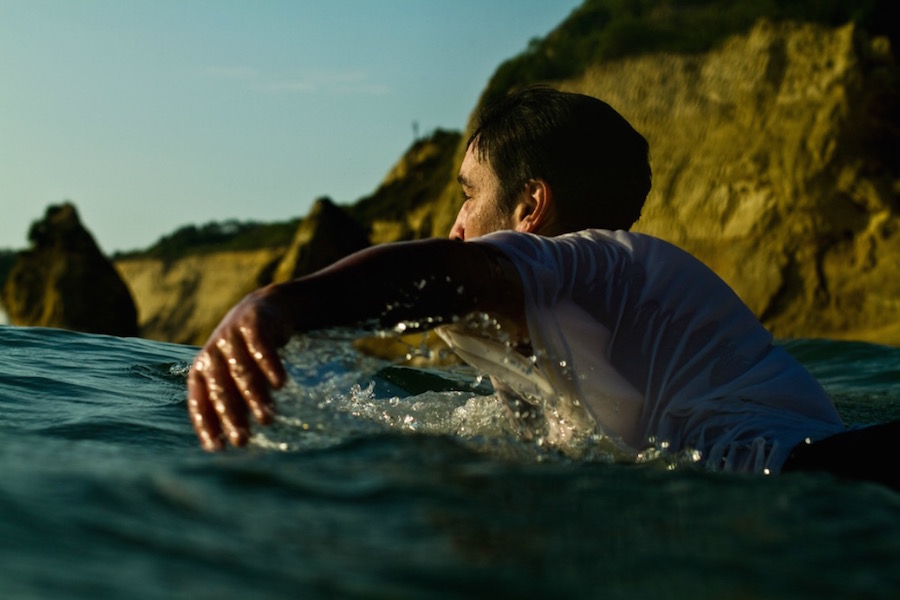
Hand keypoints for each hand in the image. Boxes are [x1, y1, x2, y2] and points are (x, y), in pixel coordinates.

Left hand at [187, 286, 293, 449]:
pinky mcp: (252, 324)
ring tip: (268, 419)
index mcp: (202, 370)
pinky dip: (270, 366)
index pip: (199, 400)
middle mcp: (213, 354)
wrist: (264, 309)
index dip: (206, 424)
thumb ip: (231, 400)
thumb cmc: (246, 353)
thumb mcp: (232, 374)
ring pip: (241, 371)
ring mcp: (231, 337)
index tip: (217, 448)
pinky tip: (281, 384)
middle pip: (220, 388)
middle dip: (231, 416)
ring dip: (254, 397)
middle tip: (242, 440)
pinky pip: (261, 348)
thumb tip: (233, 442)